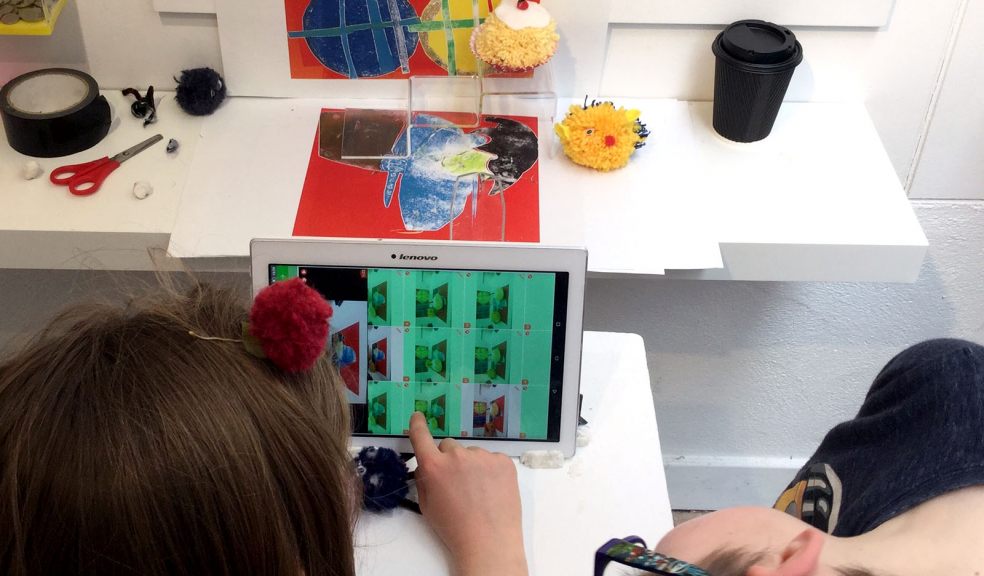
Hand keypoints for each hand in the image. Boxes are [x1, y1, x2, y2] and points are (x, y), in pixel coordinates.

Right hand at [408, 412, 527, 575]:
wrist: (489, 541)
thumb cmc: (455, 528)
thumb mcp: (428, 506)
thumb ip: (423, 480)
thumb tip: (426, 466)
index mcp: (434, 467)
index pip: (421, 436)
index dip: (418, 425)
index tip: (418, 417)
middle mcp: (457, 456)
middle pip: (449, 447)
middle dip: (449, 460)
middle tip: (457, 483)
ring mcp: (483, 456)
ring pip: (472, 454)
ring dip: (472, 466)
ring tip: (478, 492)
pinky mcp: (503, 461)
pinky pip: (492, 459)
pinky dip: (491, 471)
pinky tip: (492, 490)